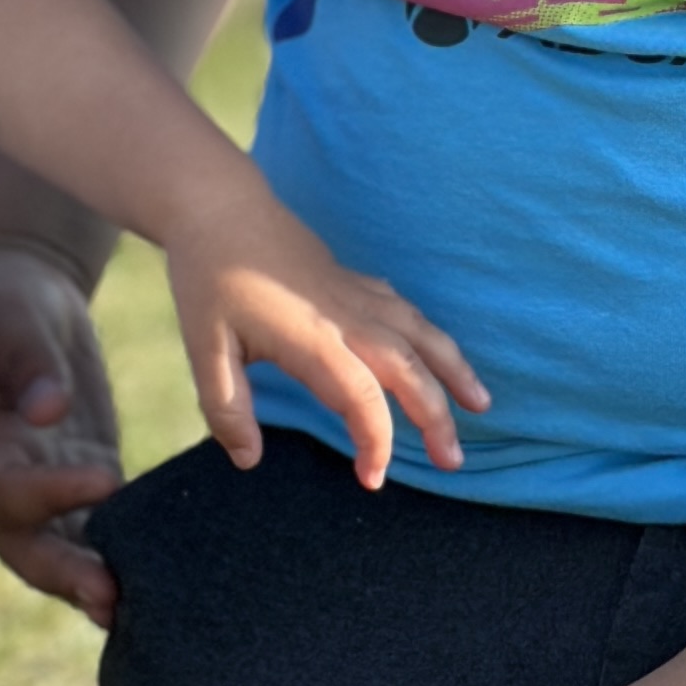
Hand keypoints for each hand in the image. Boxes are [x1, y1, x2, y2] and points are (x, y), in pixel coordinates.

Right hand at [0, 243, 127, 625]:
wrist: (9, 301)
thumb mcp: (8, 321)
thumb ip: (27, 362)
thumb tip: (49, 408)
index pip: (2, 485)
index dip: (48, 494)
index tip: (104, 478)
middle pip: (22, 543)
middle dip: (62, 572)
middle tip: (109, 596)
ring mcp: (37, 486)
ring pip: (56, 551)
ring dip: (89, 581)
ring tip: (132, 610)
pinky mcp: (74, 483)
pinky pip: (91, 532)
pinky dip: (116, 558)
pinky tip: (156, 582)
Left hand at [166, 193, 486, 493]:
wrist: (218, 206)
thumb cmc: (208, 278)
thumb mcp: (203, 350)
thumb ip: (227, 409)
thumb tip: (248, 461)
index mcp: (311, 338)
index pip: (361, 397)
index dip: (376, 441)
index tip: (371, 479)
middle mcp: (345, 316)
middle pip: (408, 368)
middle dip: (437, 416)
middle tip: (453, 462)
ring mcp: (355, 295)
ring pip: (421, 333)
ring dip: (454, 370)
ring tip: (481, 406)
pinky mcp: (354, 282)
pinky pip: (405, 312)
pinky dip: (431, 337)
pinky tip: (440, 357)